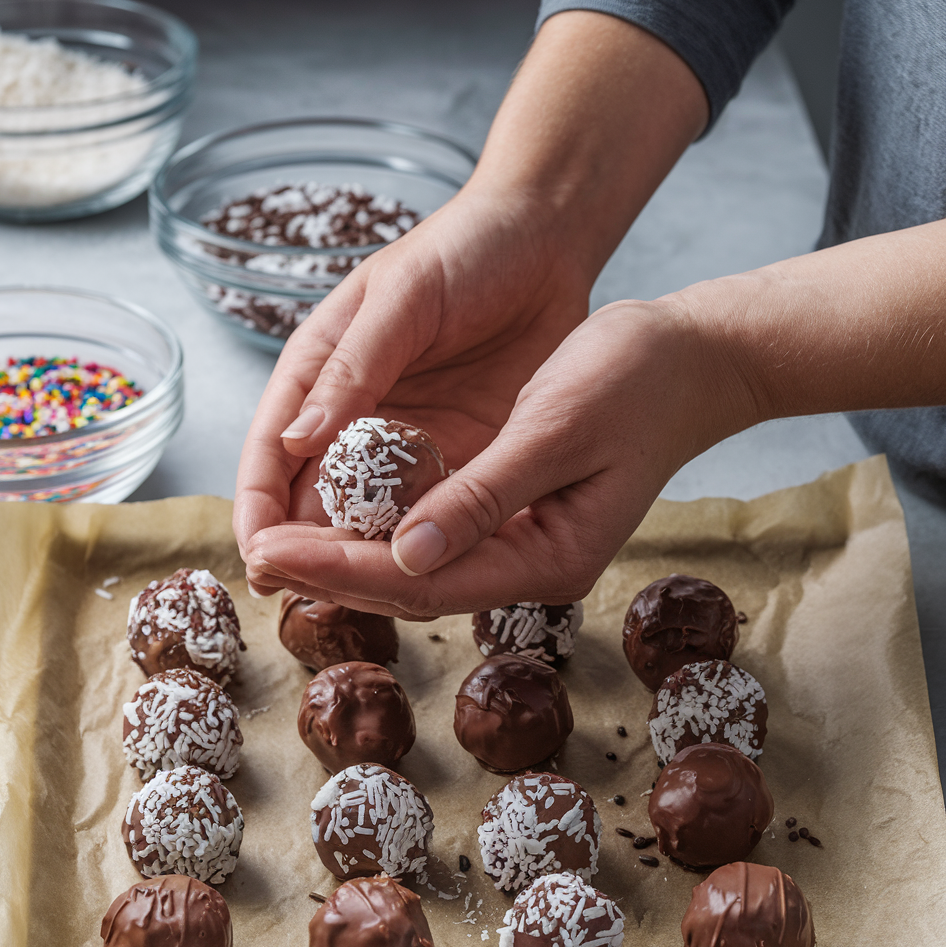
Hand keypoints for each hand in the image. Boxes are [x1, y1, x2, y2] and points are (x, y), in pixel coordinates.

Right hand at [233, 182, 595, 573]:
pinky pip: (428, 508)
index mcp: (319, 371)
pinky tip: (423, 570)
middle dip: (303, 548)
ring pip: (367, 515)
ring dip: (360, 555)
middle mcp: (354, 415)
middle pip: (311, 497)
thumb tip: (292, 440)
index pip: (271, 452)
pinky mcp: (458, 452)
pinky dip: (420, 540)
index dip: (259, 509)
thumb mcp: (402, 298)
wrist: (544, 238)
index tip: (260, 558)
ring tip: (359, 597)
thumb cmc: (463, 250)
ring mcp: (407, 439)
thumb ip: (352, 368)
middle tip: (303, 595)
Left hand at [241, 298, 755, 617]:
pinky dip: (382, 531)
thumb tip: (404, 553)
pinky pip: (437, 536)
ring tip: (277, 544)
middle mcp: (535, 565)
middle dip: (329, 570)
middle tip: (252, 555)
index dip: (340, 566)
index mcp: (550, 555)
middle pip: (413, 586)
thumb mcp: (556, 429)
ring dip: (348, 556)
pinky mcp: (519, 516)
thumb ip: (484, 496)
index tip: (268, 549)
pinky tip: (338, 518)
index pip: (422, 578)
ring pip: (418, 567)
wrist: (694, 361)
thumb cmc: (636, 382)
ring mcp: (527, 544)